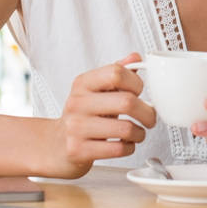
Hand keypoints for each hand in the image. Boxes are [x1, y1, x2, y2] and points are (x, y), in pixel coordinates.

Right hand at [43, 53, 155, 178]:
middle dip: (147, 113)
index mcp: (83, 83)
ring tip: (137, 133)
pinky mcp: (78, 150)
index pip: (117, 72)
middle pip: (127, 102)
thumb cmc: (84, 116)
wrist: (56, 145)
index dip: (136, 83)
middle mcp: (77, 103)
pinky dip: (129, 148)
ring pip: (125, 129)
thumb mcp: (96, 90)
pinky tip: (125, 144)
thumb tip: (135, 57)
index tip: (139, 92)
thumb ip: (117, 72)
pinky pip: (118, 149)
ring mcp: (76, 127)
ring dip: (140, 133)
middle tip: (150, 118)